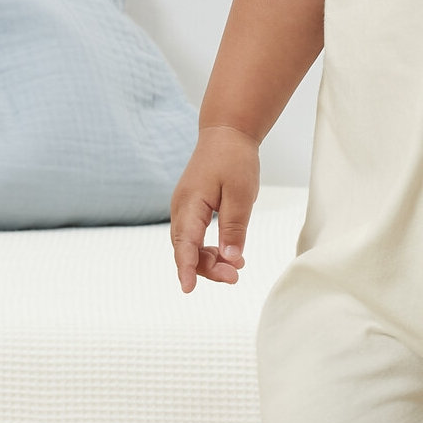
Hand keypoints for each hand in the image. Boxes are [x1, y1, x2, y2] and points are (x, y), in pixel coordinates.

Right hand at [170, 124, 259, 291]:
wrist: (226, 134)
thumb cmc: (234, 159)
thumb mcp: (241, 194)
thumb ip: (234, 227)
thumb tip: (231, 258)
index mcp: (190, 204)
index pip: (185, 244)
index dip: (186, 268)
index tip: (188, 289)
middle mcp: (181, 209)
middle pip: (186, 250)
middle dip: (207, 268)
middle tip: (234, 277)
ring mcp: (184, 209)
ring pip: (190, 246)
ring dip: (209, 261)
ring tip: (236, 269)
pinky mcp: (192, 209)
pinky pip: (195, 236)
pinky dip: (209, 249)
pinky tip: (230, 255)